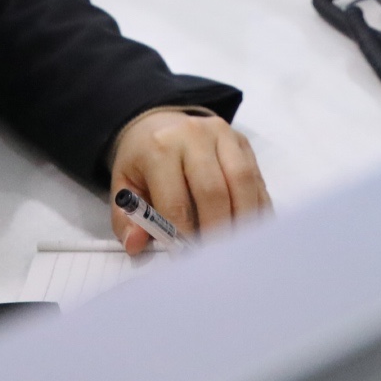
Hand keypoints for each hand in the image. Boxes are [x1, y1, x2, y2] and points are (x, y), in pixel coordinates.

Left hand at [109, 105, 266, 252]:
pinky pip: (257, 179)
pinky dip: (257, 208)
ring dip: (241, 220)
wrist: (161, 122)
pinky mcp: (243, 142)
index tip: (185, 258)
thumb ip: (126, 219)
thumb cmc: (143, 162)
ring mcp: (224, 135)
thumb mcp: (123, 186)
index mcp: (160, 147)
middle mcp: (196, 135)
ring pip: (242, 182)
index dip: (182, 234)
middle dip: (215, 230)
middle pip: (214, 191)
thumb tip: (137, 245)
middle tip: (213, 258)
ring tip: (234, 248)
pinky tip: (250, 231)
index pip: (176, 199)